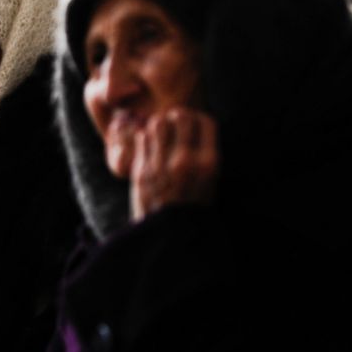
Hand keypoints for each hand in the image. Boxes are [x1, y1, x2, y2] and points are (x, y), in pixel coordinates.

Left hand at [130, 108, 217, 222]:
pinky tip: (149, 145)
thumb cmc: (191, 207)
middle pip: (181, 117)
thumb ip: (204, 153)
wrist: (168, 235)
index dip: (198, 117)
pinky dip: (145, 137)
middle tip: (174, 122)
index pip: (206, 121)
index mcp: (209, 163)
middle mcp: (185, 160)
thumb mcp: (210, 181)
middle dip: (178, 116)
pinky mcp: (141, 170)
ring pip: (158, 123)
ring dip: (159, 124)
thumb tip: (194, 125)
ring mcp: (161, 164)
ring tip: (160, 132)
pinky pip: (142, 138)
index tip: (192, 121)